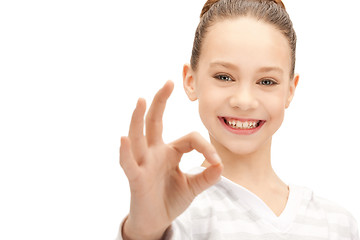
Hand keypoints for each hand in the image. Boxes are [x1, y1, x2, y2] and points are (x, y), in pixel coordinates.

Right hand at [120, 81, 222, 239]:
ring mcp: (144, 163)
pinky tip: (124, 138)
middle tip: (168, 83)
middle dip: (160, 102)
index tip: (216, 162)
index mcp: (169, 152)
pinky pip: (129, 163)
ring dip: (139, 119)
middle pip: (155, 122)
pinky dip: (126, 152)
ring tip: (141, 100)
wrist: (156, 221)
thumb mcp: (192, 187)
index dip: (205, 147)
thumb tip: (220, 165)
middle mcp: (154, 153)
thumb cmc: (170, 199)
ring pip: (139, 137)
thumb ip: (206, 177)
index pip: (190, 138)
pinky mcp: (136, 178)